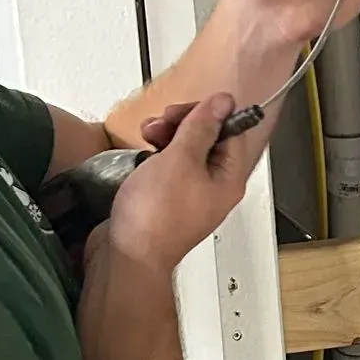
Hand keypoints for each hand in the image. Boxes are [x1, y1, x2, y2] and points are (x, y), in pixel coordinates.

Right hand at [103, 95, 247, 272]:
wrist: (127, 256)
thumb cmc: (155, 216)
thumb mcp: (181, 159)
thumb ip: (202, 127)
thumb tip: (223, 102)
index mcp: (228, 180)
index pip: (232, 133)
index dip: (210, 115)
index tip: (186, 109)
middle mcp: (213, 188)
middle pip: (208, 141)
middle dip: (184, 124)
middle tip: (162, 122)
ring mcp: (189, 195)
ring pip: (186, 152)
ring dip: (167, 136)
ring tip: (147, 134)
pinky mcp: (166, 201)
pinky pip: (168, 168)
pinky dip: (156, 155)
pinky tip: (143, 151)